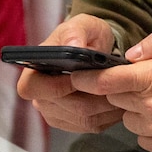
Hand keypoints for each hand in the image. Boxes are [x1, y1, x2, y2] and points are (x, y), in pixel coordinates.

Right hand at [17, 14, 124, 133]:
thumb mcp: (82, 25)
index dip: (53, 86)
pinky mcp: (75, 123)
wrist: (98, 50)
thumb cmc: (85, 36)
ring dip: (104, 106)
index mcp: (33, 72)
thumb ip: (75, 32)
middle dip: (90, 95)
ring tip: (121, 90)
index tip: (77, 78)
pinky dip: (109, 114)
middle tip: (113, 83)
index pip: (30, 88)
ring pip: (81, 118)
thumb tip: (73, 46)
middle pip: (62, 106)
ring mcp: (57, 113)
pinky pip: (93, 125)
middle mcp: (41, 97)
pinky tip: (120, 100)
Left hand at [81, 32, 151, 151]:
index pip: (106, 81)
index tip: (77, 76)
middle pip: (115, 99)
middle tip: (148, 83)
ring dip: (137, 110)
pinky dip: (150, 128)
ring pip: (129, 119)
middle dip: (122, 90)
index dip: (87, 78)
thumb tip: (130, 55)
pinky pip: (143, 137)